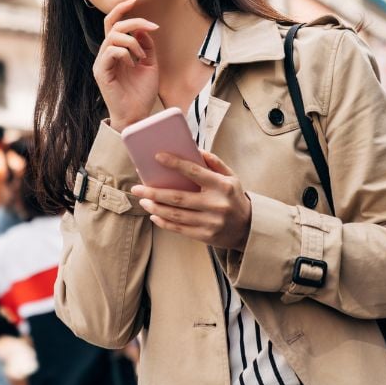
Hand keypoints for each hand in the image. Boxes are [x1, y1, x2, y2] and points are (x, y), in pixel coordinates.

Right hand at [93, 0, 159, 129]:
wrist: (137, 115)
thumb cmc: (142, 93)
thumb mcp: (150, 65)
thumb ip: (146, 46)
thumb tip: (143, 29)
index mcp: (116, 51)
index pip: (113, 23)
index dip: (121, 9)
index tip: (135, 0)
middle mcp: (106, 54)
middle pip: (112, 24)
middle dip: (133, 20)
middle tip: (152, 26)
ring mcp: (102, 62)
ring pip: (113, 37)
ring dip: (133, 43)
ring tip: (142, 57)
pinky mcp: (101, 72)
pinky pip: (111, 51)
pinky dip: (126, 53)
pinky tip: (133, 65)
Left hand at [131, 150, 251, 249]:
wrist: (248, 228)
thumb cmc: (234, 197)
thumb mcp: (231, 177)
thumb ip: (214, 162)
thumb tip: (194, 149)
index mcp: (223, 186)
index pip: (195, 172)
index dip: (175, 164)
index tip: (157, 156)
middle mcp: (216, 204)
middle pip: (178, 198)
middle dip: (154, 193)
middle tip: (137, 188)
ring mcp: (211, 222)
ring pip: (176, 215)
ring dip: (155, 208)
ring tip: (143, 201)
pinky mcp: (205, 236)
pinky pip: (179, 229)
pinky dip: (164, 222)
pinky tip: (154, 214)